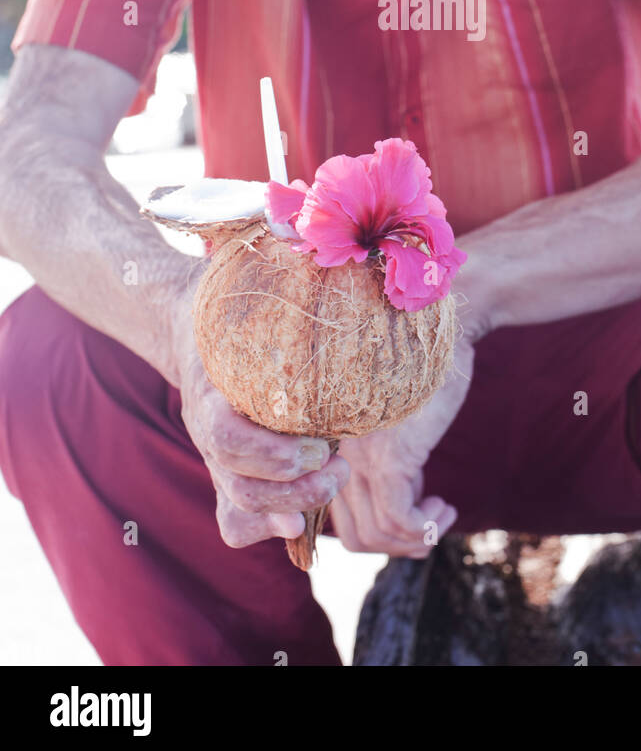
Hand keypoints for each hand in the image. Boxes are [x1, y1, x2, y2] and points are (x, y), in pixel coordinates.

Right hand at [169, 283, 349, 547]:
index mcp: (207, 392)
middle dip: (293, 489)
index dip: (270, 454)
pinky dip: (268, 528)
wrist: (189, 325)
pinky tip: (305, 522)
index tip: (319, 447)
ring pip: (239, 508)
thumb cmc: (231, 301)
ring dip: (292, 506)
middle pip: (237, 485)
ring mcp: (216, 458)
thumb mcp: (241, 286)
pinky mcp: (230, 473)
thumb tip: (298, 222)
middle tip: (340, 468)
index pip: (226, 438)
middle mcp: (207, 433)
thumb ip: (270, 258)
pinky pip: (236, 520)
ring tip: (336, 481)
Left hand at [329, 337, 474, 557]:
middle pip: (354, 535)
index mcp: (326, 447)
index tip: (408, 516)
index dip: (374, 531)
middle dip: (394, 545)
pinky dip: (424, 527)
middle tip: (425, 528)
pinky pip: (400, 519)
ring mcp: (357, 459)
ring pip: (376, 534)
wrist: (440, 330)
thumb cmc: (419, 371)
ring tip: (437, 517)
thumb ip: (382, 463)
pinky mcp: (390, 459)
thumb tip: (400, 510)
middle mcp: (332, 456)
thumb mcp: (389, 424)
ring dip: (413, 540)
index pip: (333, 518)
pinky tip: (442, 509)